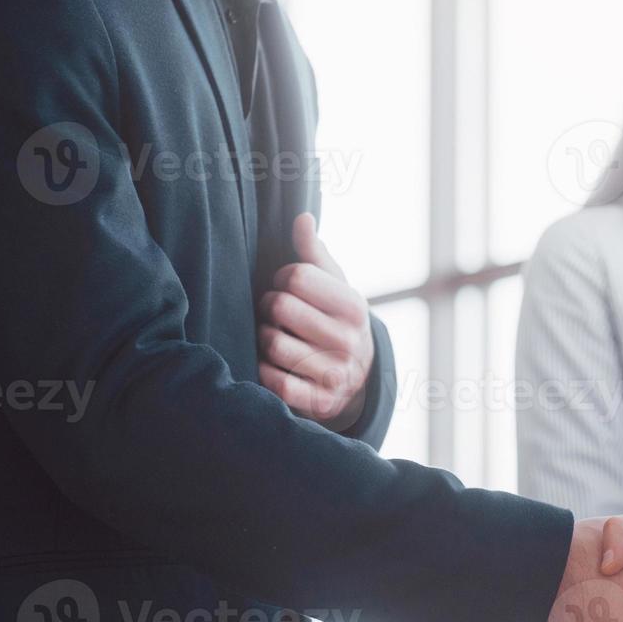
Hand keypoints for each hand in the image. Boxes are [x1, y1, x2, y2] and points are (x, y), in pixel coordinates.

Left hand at [258, 213, 374, 431]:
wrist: (358, 378)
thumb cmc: (335, 320)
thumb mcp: (335, 286)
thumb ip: (314, 254)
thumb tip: (302, 218)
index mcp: (354, 306)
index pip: (296, 276)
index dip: (282, 278)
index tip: (288, 288)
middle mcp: (350, 341)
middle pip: (280, 306)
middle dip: (270, 307)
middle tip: (276, 314)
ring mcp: (336, 374)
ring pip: (272, 343)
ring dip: (264, 339)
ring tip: (274, 338)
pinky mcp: (319, 402)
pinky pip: (273, 380)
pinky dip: (264, 370)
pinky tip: (272, 364)